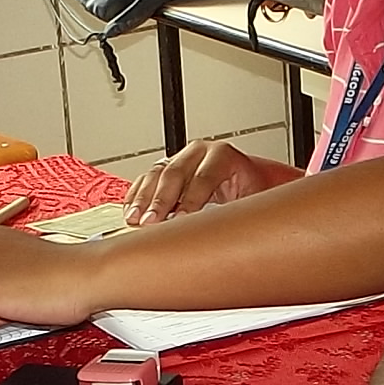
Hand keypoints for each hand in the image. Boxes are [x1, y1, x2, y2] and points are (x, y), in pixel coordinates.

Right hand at [126, 140, 281, 223]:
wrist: (252, 179)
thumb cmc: (253, 189)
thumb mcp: (252, 199)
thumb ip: (237, 211)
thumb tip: (224, 232)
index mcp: (222, 155)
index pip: (202, 178)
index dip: (190, 201)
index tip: (179, 221)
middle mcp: (199, 152)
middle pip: (174, 174)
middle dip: (161, 201)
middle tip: (151, 222)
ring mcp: (181, 157)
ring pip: (156, 174)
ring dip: (143, 198)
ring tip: (134, 218)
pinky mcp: (167, 166)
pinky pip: (147, 178)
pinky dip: (137, 194)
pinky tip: (130, 208)